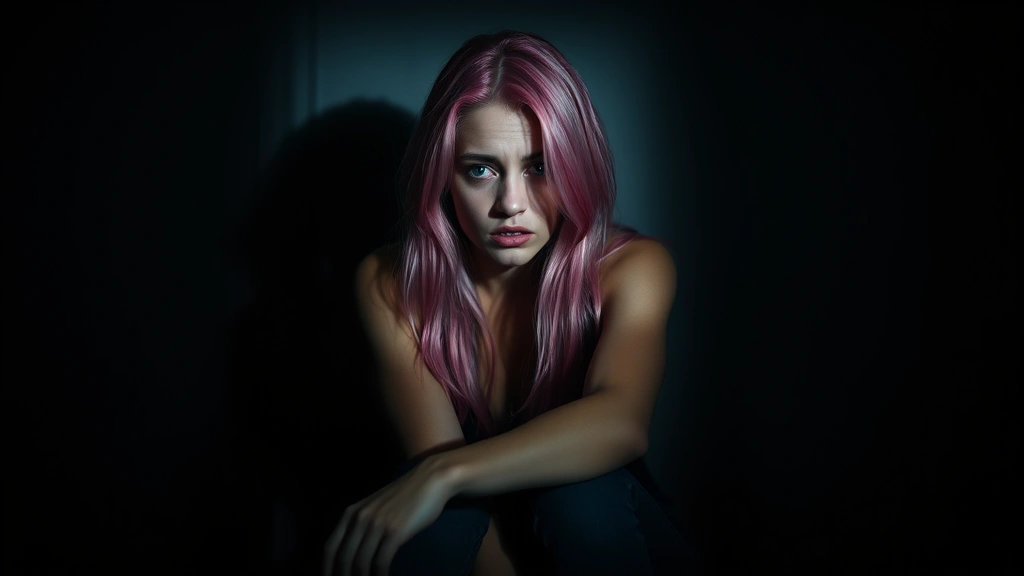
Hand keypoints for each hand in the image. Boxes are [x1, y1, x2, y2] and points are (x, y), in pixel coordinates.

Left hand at [323, 457, 453, 575]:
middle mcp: (360, 518)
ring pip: (360, 563)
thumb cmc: (405, 495)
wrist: (430, 479)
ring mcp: (377, 524)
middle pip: (343, 558)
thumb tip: (353, 549)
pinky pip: (381, 562)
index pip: (330, 547)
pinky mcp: (394, 532)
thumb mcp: (375, 506)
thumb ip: (362, 523)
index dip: (327, 568)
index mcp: (351, 513)